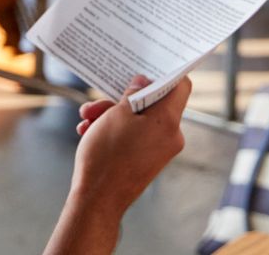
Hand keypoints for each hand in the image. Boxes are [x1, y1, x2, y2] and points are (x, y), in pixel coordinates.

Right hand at [68, 75, 189, 218]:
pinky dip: (114, 131)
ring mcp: (159, 151)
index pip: (181, 86)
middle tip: (98, 101)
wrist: (97, 201)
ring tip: (87, 119)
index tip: (147, 67)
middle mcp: (170, 136)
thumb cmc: (106, 157)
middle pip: (152, 104)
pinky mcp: (146, 161)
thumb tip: (142, 82)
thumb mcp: (115, 115)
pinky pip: (135, 137)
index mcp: (168, 121)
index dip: (165, 73)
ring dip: (111, 115)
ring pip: (139, 120)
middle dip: (121, 99)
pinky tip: (89, 132)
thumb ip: (132, 94)